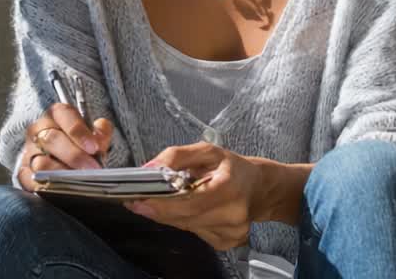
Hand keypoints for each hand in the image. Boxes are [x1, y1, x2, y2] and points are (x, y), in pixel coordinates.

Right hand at [15, 102, 112, 191]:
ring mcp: (28, 150)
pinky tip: (63, 191)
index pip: (66, 115)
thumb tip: (99, 143)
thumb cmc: (79, 143)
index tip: (94, 147)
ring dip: (62, 174)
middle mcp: (39, 129)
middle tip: (93, 169)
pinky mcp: (23, 171)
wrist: (59, 157)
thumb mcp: (93, 132)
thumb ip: (100, 133)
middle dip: (75, 156)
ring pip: (41, 163)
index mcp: (57, 114)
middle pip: (52, 139)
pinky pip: (31, 181)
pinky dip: (48, 188)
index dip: (79, 131)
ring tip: (80, 182)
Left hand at [123, 142, 264, 250]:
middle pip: (184, 217)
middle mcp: (233, 214)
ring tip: (165, 201)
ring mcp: (232, 232)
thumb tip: (148, 168)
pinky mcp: (227, 242)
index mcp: (229, 187)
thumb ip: (176, 156)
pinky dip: (185, 221)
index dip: (160, 202)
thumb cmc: (231, 167)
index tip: (136, 199)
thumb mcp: (207, 151)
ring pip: (186, 226)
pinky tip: (190, 210)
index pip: (188, 201)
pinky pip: (194, 233)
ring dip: (171, 215)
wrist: (259, 188)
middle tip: (138, 201)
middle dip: (158, 209)